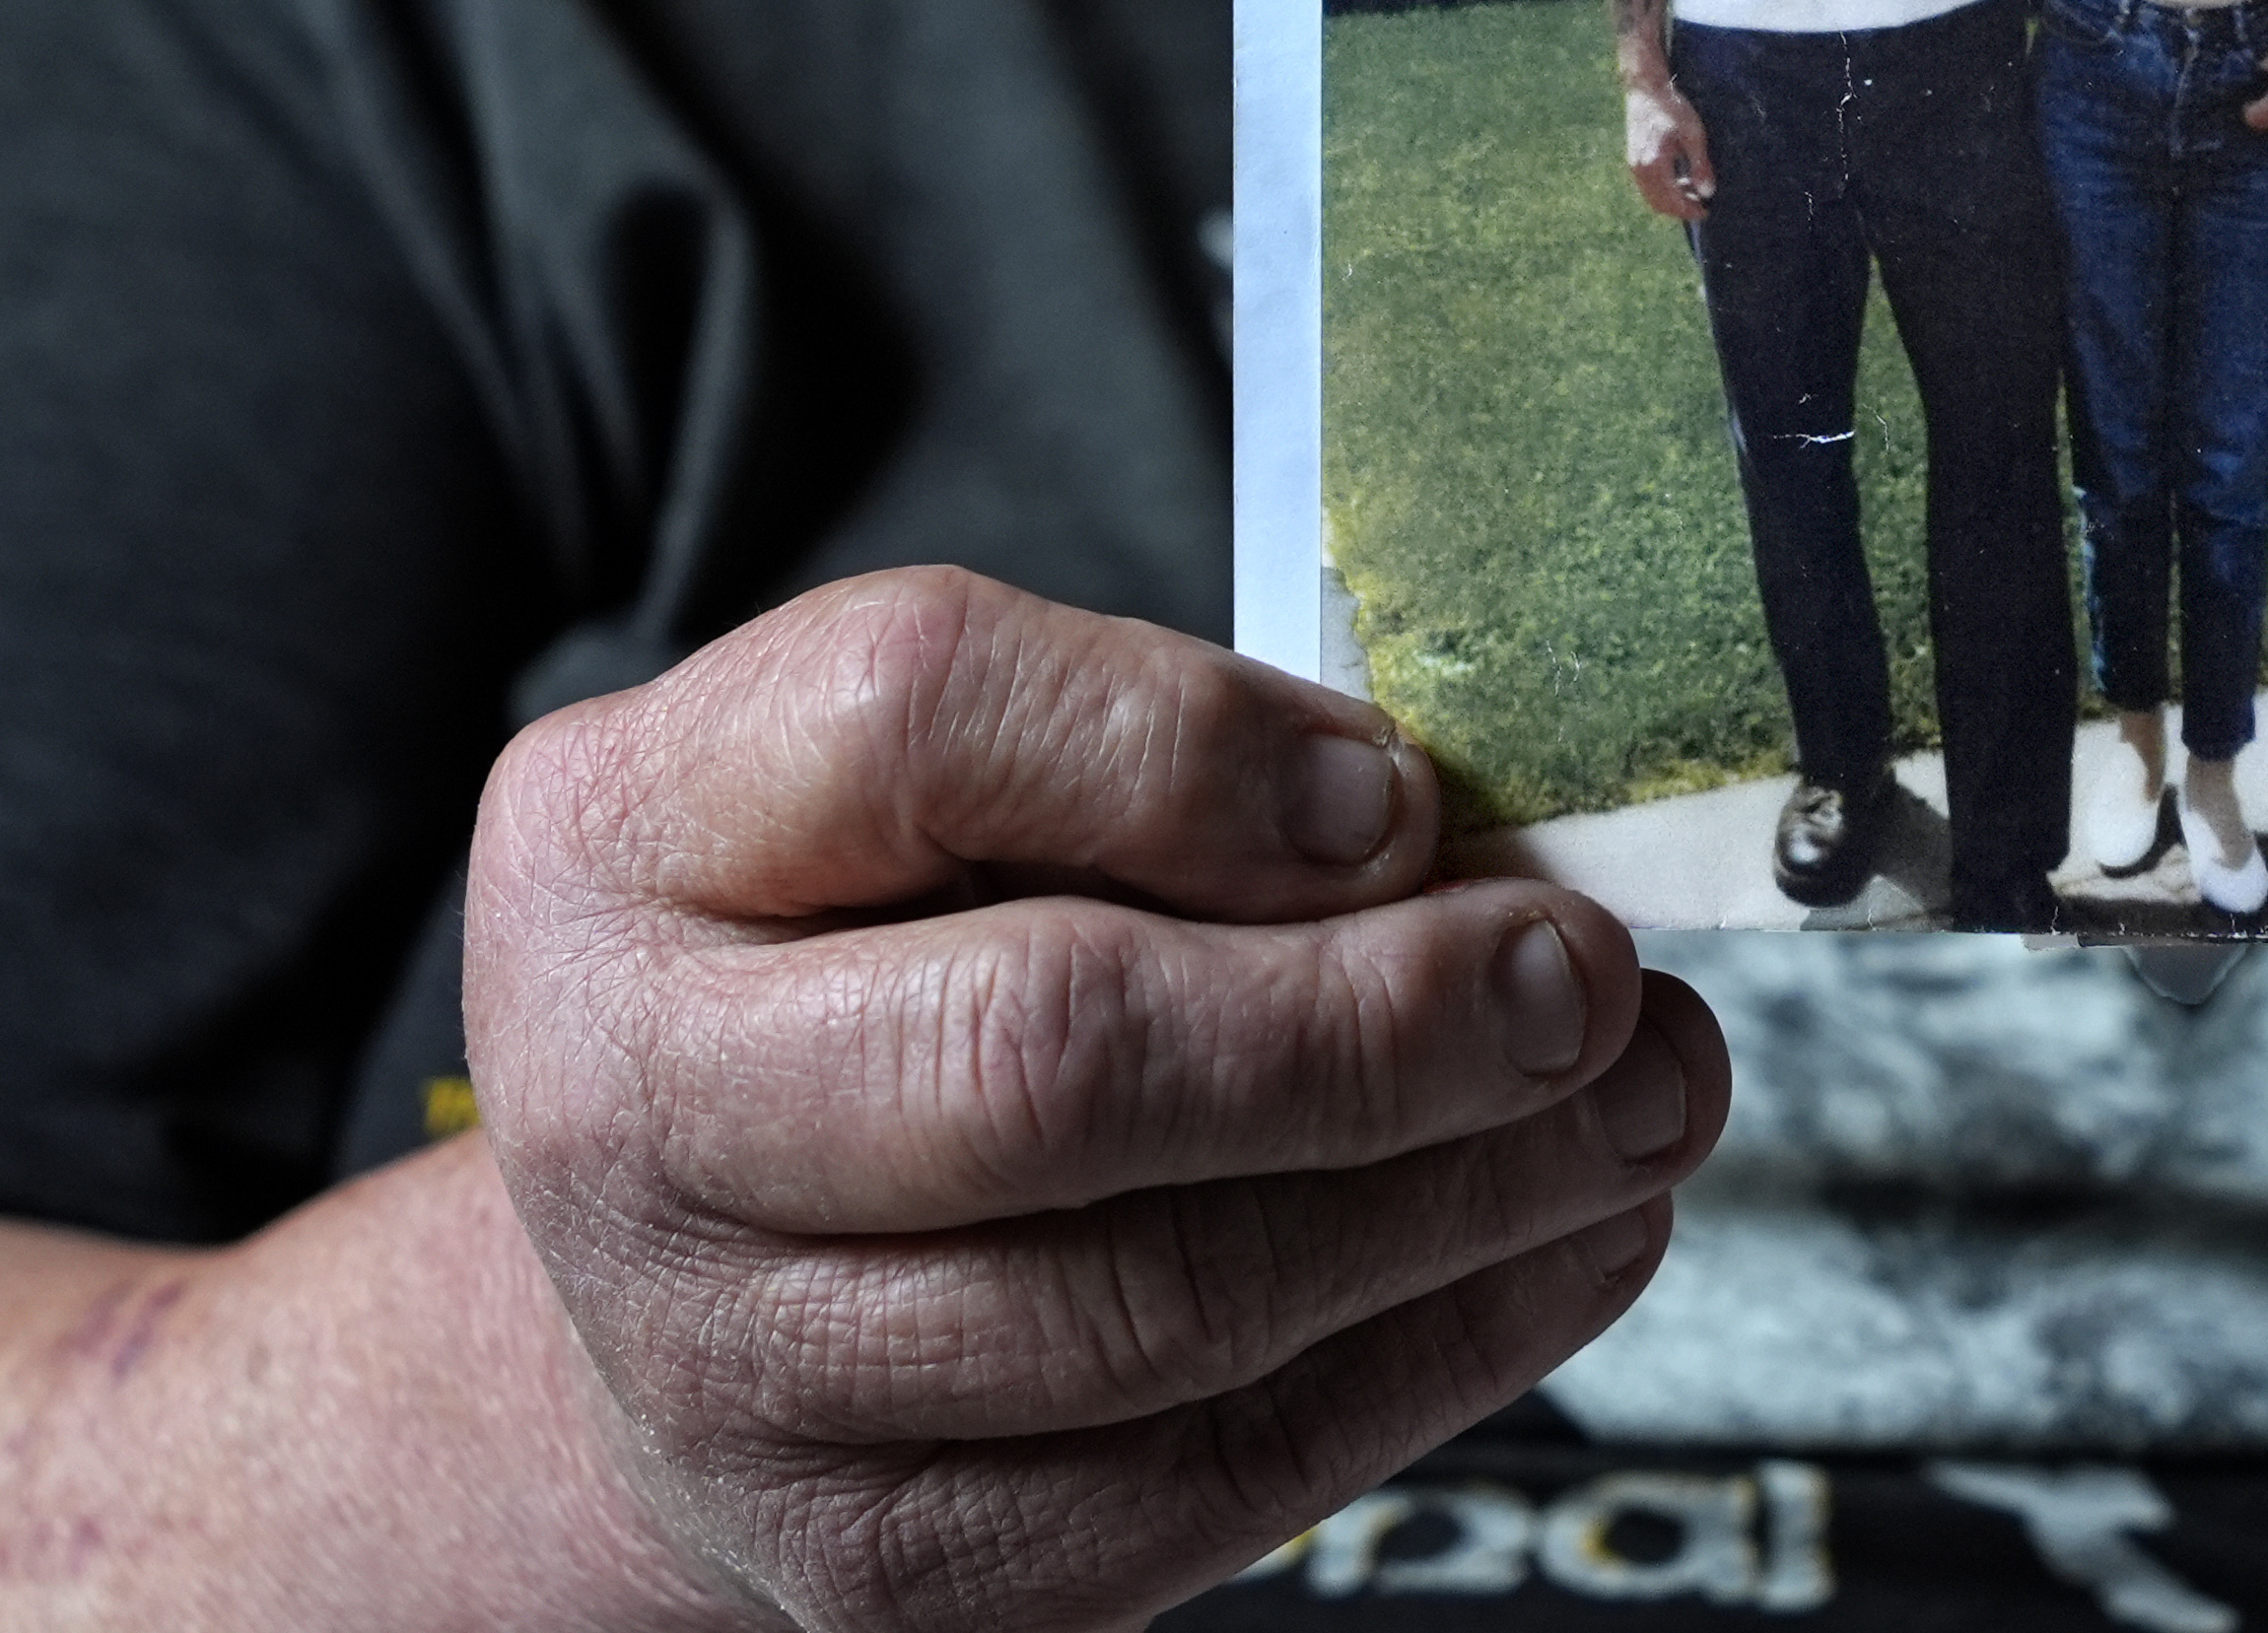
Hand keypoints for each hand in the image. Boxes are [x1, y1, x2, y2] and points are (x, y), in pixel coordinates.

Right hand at [463, 569, 1725, 1629]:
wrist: (673, 1272)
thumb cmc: (849, 960)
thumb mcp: (911, 779)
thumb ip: (1138, 753)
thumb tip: (1446, 837)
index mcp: (625, 839)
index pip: (914, 718)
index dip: (1191, 748)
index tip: (1398, 795)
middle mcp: (631, 1113)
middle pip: (1042, 1061)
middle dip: (1370, 1022)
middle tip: (1580, 973)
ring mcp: (742, 1377)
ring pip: (1160, 1301)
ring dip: (1464, 1196)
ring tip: (1642, 1095)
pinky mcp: (889, 1567)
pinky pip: (1213, 1476)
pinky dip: (1443, 1352)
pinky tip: (1575, 1242)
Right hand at [1622, 79, 1716, 222]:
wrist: (1646, 89)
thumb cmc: (1672, 108)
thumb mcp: (1693, 135)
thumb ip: (1700, 165)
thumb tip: (1708, 193)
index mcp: (1655, 164)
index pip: (1672, 201)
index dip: (1690, 210)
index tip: (1706, 210)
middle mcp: (1640, 169)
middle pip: (1659, 204)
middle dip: (1681, 209)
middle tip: (1701, 205)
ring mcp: (1633, 165)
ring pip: (1651, 197)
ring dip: (1671, 200)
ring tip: (1692, 190)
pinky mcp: (1632, 159)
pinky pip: (1646, 186)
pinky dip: (1662, 190)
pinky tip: (1679, 179)